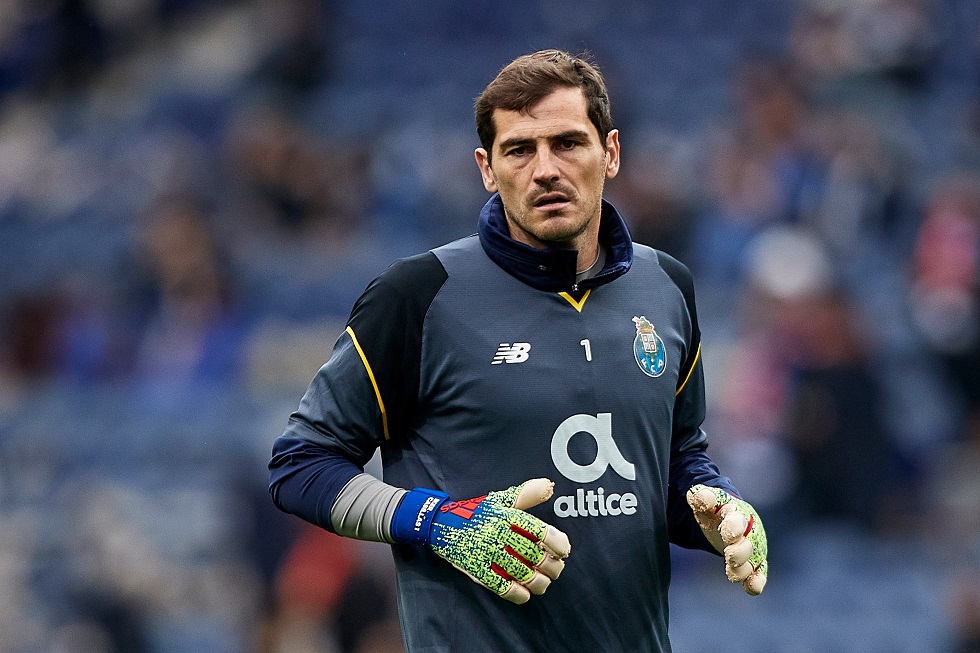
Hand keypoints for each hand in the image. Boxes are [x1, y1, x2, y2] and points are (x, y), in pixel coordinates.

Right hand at [428, 478, 570, 603]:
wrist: (439, 523)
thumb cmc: (476, 512)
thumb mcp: (500, 500)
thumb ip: (526, 494)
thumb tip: (550, 486)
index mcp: (506, 515)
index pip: (540, 531)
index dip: (558, 544)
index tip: (564, 551)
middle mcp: (498, 532)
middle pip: (535, 556)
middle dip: (553, 567)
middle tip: (556, 569)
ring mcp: (486, 552)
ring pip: (523, 574)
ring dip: (539, 583)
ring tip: (543, 583)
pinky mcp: (476, 569)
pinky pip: (502, 587)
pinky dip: (518, 594)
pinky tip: (524, 594)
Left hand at [686, 484, 767, 594]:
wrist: (724, 516)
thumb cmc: (713, 509)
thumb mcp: (705, 501)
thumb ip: (702, 498)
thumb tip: (698, 495)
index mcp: (735, 511)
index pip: (736, 518)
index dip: (734, 526)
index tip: (728, 534)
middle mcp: (748, 530)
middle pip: (748, 541)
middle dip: (741, 551)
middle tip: (730, 557)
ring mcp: (751, 546)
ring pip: (753, 559)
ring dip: (744, 568)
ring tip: (733, 575)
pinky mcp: (753, 561)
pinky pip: (759, 572)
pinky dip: (756, 581)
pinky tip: (752, 589)